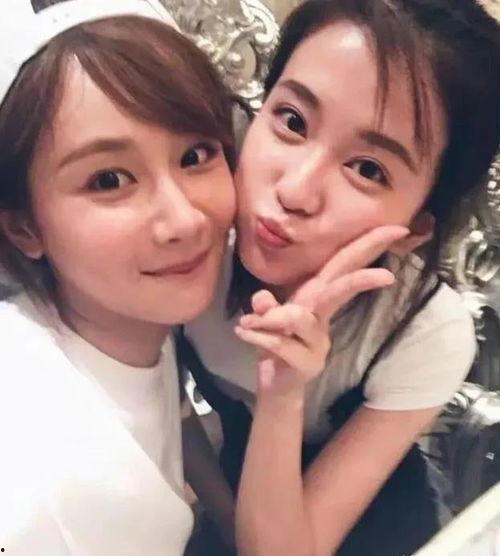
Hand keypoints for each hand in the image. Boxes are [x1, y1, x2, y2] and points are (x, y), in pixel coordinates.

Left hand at [234, 225, 407, 393]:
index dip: (368, 246)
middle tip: (387, 277)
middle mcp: (321, 317)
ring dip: (270, 317)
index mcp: (316, 298)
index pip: (343, 265)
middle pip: (341, 290)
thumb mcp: (267, 319)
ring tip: (247, 322)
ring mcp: (319, 343)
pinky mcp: (308, 364)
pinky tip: (241, 333)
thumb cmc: (276, 344)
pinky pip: (280, 343)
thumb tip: (261, 299)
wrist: (275, 385)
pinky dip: (257, 336)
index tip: (398, 230)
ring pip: (300, 317)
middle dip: (361, 281)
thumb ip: (265, 306)